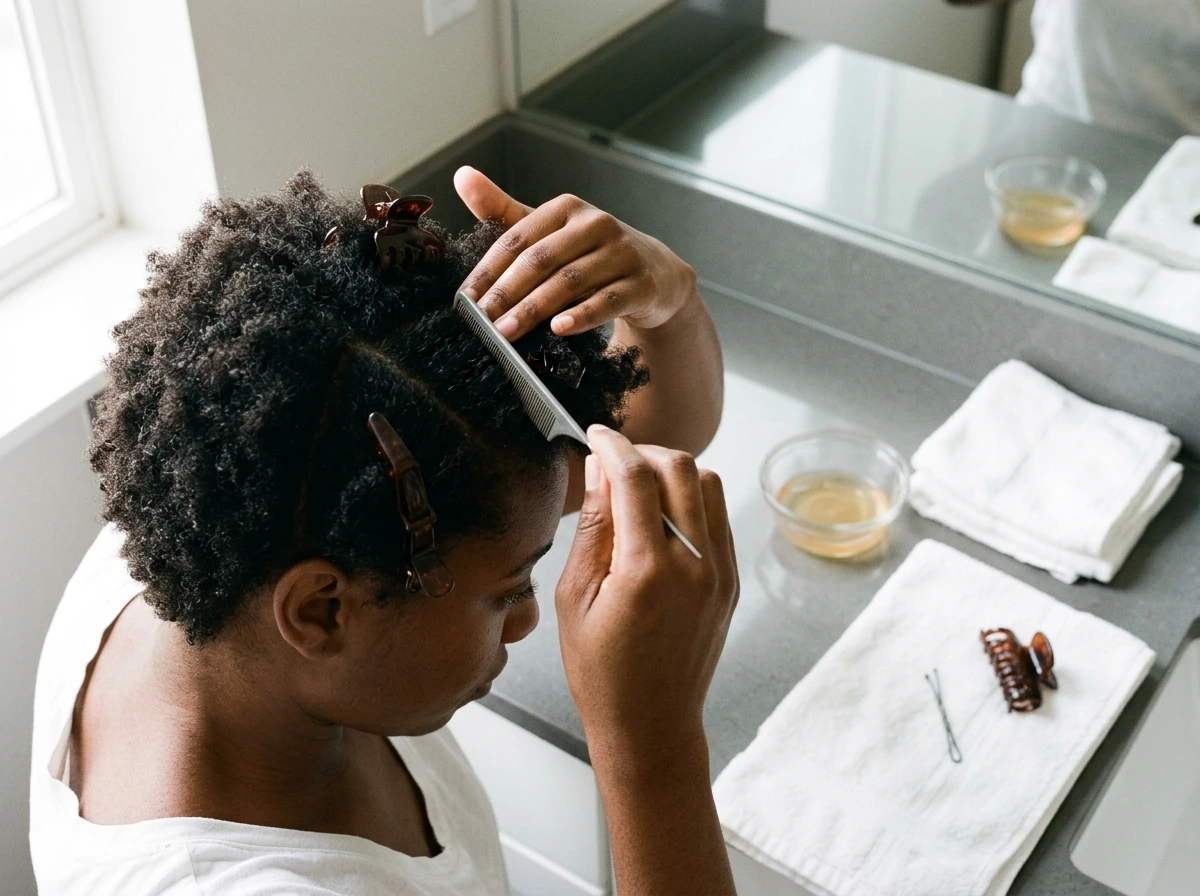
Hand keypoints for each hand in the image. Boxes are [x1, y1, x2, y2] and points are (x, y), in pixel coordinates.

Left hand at [454, 166, 697, 339]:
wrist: (655, 275)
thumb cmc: (591, 253)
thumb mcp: (549, 232)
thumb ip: (504, 211)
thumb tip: (461, 176)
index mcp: (566, 208)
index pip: (518, 239)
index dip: (488, 270)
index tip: (464, 299)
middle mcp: (596, 224)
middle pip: (541, 259)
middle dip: (507, 292)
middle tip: (481, 321)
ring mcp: (622, 253)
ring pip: (570, 281)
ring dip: (534, 309)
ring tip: (507, 332)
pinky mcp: (641, 284)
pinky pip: (607, 301)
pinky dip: (582, 316)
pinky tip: (558, 329)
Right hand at [555, 425, 737, 759]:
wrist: (652, 724)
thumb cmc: (602, 673)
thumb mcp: (573, 598)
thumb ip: (591, 528)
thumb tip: (597, 471)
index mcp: (647, 572)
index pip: (636, 478)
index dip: (612, 445)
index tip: (595, 435)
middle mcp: (694, 566)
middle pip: (681, 468)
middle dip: (643, 451)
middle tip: (612, 461)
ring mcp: (719, 573)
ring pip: (708, 483)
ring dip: (672, 471)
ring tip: (636, 488)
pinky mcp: (730, 581)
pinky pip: (717, 516)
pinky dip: (691, 499)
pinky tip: (660, 517)